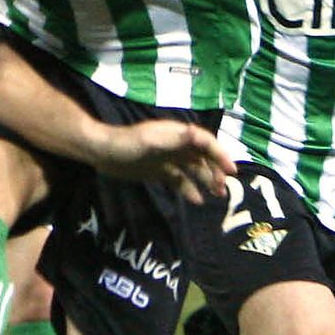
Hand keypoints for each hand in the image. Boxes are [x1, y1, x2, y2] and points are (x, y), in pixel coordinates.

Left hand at [90, 120, 236, 204]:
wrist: (102, 153)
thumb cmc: (127, 144)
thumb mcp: (151, 142)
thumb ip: (175, 140)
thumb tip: (196, 133)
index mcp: (177, 134)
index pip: (205, 142)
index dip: (220, 155)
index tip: (231, 171)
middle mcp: (176, 144)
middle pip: (203, 156)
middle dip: (215, 171)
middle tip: (223, 189)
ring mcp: (168, 158)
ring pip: (193, 169)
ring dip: (206, 180)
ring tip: (216, 196)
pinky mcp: (159, 170)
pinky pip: (179, 180)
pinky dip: (189, 189)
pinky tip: (196, 201)